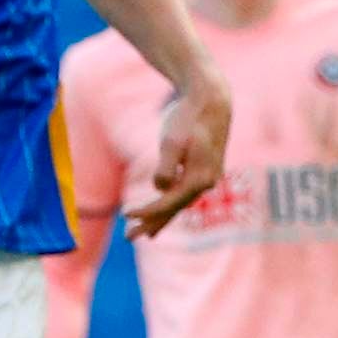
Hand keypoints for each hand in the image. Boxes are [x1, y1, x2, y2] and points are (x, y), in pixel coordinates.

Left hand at [126, 66, 230, 237]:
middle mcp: (206, 183)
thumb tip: (161, 188)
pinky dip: (173, 204)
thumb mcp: (172, 141)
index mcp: (198, 179)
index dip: (146, 212)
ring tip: (146, 233)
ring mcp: (208, 178)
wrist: (212, 100)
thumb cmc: (188, 118)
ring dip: (162, 217)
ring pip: (181, 203)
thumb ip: (166, 167)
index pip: (167, 203)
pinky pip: (186, 194)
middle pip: (174, 210)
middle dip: (152, 224)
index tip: (125, 214)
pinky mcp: (205, 170)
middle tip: (129, 237)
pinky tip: (164, 206)